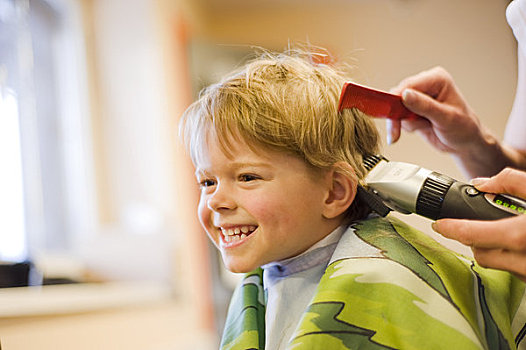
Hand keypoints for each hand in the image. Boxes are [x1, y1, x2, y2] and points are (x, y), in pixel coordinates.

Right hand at [387, 66, 505, 177]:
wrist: (465, 142)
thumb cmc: (464, 127)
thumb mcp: (446, 117)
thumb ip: (425, 106)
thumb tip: (405, 95)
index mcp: (437, 79)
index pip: (409, 85)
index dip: (397, 98)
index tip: (391, 112)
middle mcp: (426, 86)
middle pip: (397, 96)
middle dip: (398, 115)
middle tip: (398, 130)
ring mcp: (418, 98)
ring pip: (395, 108)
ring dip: (402, 122)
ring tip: (422, 127)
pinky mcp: (412, 110)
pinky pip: (398, 117)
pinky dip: (403, 127)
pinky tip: (420, 128)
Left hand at [432, 168, 525, 280]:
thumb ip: (511, 182)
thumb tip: (482, 183)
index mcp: (519, 236)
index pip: (469, 235)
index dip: (448, 228)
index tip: (438, 224)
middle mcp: (523, 261)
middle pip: (478, 253)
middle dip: (474, 239)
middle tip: (480, 224)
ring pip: (498, 265)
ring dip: (496, 250)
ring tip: (510, 232)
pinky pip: (516, 271)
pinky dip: (513, 259)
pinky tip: (523, 246)